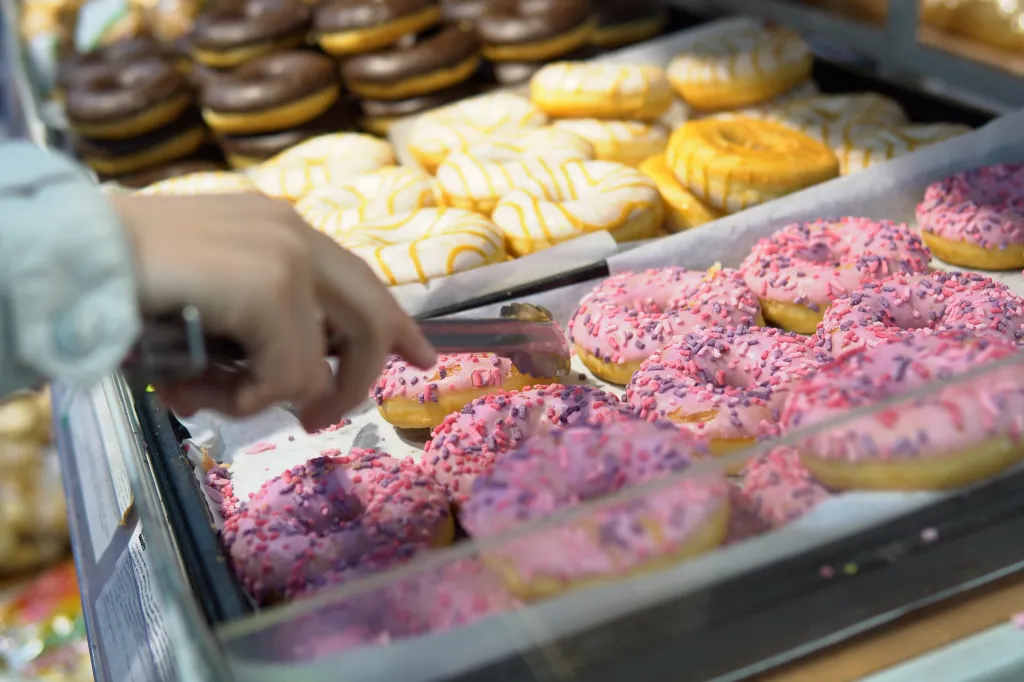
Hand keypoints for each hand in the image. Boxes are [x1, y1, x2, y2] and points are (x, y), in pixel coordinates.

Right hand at [109, 193, 435, 430]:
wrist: (70, 257)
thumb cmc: (127, 285)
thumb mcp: (209, 301)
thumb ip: (260, 326)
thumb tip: (301, 383)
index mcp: (281, 230)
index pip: (362, 281)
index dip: (397, 324)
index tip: (422, 357)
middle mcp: (294, 235)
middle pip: (371, 319)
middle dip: (358, 381)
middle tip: (322, 420)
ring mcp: (288, 257)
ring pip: (323, 363)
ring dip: (269, 398)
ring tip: (213, 398)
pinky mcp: (271, 287)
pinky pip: (289, 375)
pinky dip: (245, 398)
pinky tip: (199, 387)